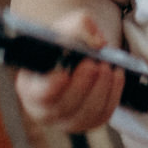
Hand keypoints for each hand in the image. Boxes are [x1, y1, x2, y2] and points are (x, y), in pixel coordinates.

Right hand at [12, 10, 125, 134]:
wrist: (77, 56)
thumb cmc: (65, 42)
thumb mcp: (66, 26)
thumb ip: (79, 26)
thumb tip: (99, 43)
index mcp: (30, 87)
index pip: (38, 94)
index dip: (50, 87)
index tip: (63, 74)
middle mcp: (45, 110)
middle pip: (64, 106)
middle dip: (82, 85)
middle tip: (94, 64)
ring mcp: (67, 120)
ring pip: (86, 113)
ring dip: (100, 90)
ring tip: (107, 67)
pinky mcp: (89, 121)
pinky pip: (102, 115)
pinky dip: (113, 95)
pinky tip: (117, 75)